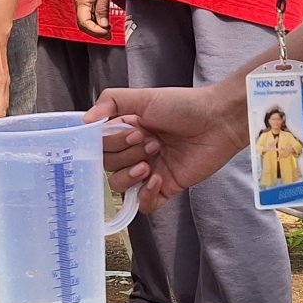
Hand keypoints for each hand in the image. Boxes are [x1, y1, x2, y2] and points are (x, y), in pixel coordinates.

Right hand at [74, 0, 113, 38]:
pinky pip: (88, 16)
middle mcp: (79, 4)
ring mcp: (82, 3)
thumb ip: (103, 9)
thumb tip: (103, 26)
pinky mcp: (87, 2)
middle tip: (109, 35)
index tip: (107, 33)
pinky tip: (105, 24)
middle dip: (95, 32)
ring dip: (96, 28)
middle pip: (83, 25)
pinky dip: (96, 22)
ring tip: (108, 32)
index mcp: (81, 0)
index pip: (84, 22)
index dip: (95, 30)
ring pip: (85, 22)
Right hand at [88, 84, 246, 209]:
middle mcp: (134, 152)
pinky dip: (145, 195)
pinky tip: (158, 179)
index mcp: (126, 131)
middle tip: (151, 141)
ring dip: (131, 175)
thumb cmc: (184, 105)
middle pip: (108, 165)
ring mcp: (148, 171)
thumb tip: (84, 120)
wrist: (217, 121)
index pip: (100, 146)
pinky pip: (143, 205)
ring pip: (119, 186)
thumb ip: (111, 102)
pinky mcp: (165, 188)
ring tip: (152, 161)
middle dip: (126, 155)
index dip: (112, 142)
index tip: (133, 131)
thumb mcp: (143, 97)